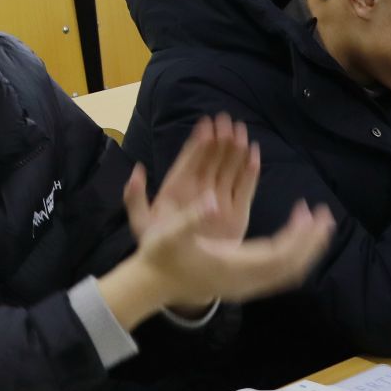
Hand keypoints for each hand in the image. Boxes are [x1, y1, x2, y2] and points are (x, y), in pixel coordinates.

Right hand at [106, 192, 333, 322]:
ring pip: (288, 273)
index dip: (298, 235)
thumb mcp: (169, 233)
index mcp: (232, 267)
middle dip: (311, 243)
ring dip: (305, 250)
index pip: (279, 255)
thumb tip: (215, 200)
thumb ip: (192, 217)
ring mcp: (246, 287)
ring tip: (316, 226)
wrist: (153, 285)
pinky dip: (292, 256)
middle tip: (325, 216)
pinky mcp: (244, 285)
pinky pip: (278, 273)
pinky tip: (293, 238)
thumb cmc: (160, 256)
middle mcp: (245, 282)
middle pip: (291, 267)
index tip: (309, 211)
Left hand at [125, 114, 256, 265]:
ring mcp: (217, 199)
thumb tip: (137, 170)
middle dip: (220, 139)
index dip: (198, 141)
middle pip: (211, 159)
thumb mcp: (141, 223)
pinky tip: (255, 154)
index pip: (189, 159)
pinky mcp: (234, 213)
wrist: (178, 270)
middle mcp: (199, 190)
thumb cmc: (157, 246)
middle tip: (228, 120)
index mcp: (177, 188)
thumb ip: (135, 197)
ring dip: (235, 150)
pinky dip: (250, 172)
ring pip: (228, 169)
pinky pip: (244, 188)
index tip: (206, 123)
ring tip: (242, 130)